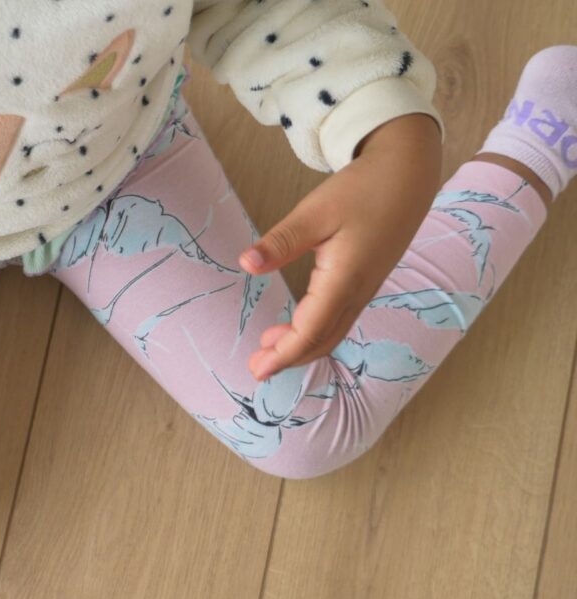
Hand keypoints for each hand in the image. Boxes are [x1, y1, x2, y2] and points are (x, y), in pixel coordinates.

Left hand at [238, 113, 442, 380]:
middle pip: (323, 339)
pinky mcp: (366, 280)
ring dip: (302, 346)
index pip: (311, 330)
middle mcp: (358, 290)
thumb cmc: (361, 188)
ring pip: (333, 331)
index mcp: (345, 278)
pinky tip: (295, 325)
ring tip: (268, 349)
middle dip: (290, 358)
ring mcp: (366, 287)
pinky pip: (340, 317)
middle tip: (256, 368)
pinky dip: (316, 330)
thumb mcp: (314, 211)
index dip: (284, 354)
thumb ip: (281, 242)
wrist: (408, 174)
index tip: (258, 370)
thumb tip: (246, 265)